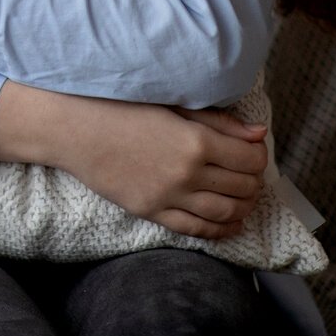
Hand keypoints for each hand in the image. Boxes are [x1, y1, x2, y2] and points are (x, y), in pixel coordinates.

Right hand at [0, 83, 266, 238]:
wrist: (77, 130)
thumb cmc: (123, 109)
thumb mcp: (174, 105)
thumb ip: (219, 122)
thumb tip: (259, 134)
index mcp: (195, 140)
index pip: (249, 158)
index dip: (258, 155)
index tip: (254, 150)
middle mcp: (187, 173)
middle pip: (242, 186)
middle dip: (254, 181)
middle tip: (252, 174)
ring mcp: (169, 197)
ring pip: (225, 212)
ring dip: (244, 207)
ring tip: (246, 199)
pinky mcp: (152, 212)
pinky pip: (196, 229)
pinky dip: (221, 230)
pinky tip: (230, 223)